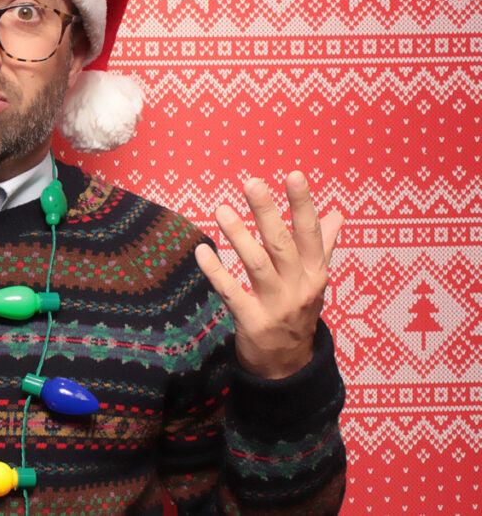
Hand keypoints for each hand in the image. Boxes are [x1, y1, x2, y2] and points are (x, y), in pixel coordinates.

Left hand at [195, 171, 342, 379]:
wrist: (288, 366)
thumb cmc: (298, 311)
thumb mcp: (315, 280)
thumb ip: (324, 246)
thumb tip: (338, 214)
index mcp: (316, 273)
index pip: (311, 233)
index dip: (303, 204)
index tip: (293, 175)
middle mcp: (299, 287)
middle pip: (282, 244)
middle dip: (267, 212)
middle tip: (251, 183)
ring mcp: (276, 305)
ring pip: (256, 264)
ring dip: (238, 235)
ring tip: (221, 210)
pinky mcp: (252, 321)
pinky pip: (230, 291)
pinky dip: (215, 270)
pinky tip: (202, 251)